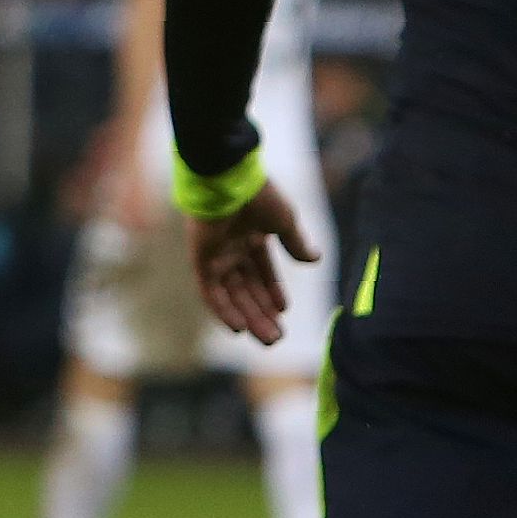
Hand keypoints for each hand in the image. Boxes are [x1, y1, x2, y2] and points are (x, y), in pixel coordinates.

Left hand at [188, 180, 316, 342]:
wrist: (229, 179)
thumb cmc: (258, 194)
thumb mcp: (284, 221)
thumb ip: (296, 242)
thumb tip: (315, 260)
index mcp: (251, 237)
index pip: (262, 272)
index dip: (273, 291)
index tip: (285, 310)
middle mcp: (232, 249)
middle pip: (247, 289)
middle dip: (262, 313)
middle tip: (277, 338)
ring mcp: (216, 255)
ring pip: (233, 295)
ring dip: (249, 317)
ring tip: (267, 338)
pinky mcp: (201, 260)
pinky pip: (211, 292)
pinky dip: (224, 311)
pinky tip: (239, 329)